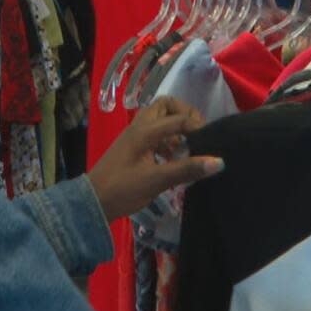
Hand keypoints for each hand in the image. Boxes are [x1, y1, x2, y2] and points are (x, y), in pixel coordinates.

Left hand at [87, 96, 223, 220]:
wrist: (92, 203)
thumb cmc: (123, 189)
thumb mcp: (157, 181)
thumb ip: (187, 169)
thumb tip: (218, 161)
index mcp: (144, 131)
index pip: (178, 118)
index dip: (198, 126)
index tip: (211, 143)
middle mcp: (139, 127)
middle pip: (165, 106)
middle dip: (184, 115)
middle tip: (198, 134)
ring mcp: (134, 136)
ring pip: (159, 119)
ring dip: (175, 128)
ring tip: (188, 149)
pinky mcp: (133, 147)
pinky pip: (154, 134)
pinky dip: (167, 140)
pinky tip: (173, 160)